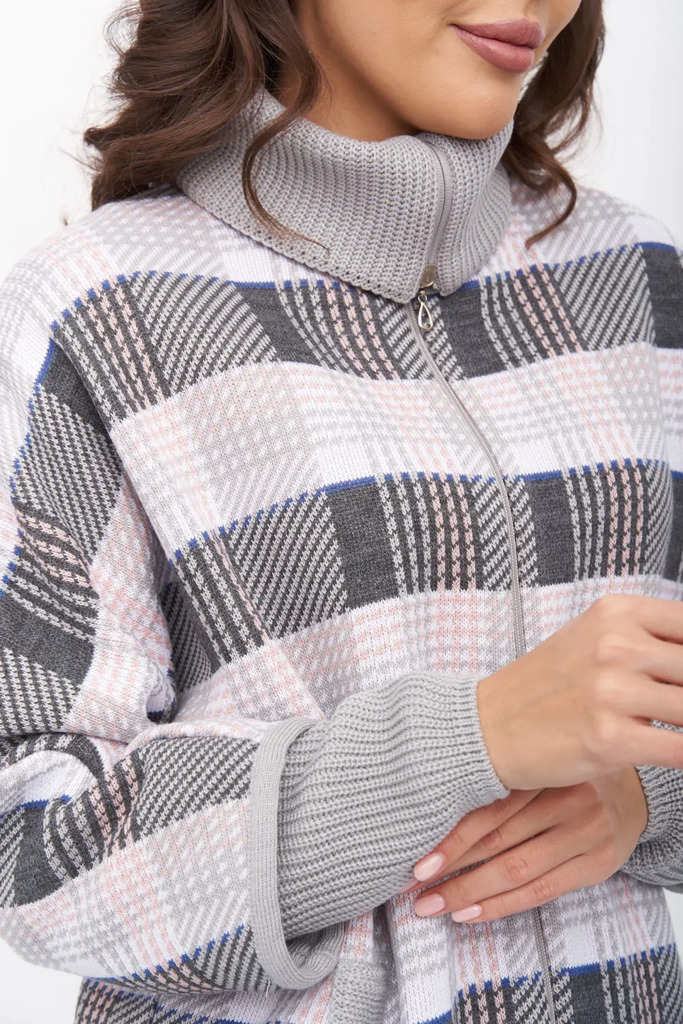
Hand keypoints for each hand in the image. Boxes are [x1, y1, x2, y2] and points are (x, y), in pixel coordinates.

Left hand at [404, 768, 647, 923]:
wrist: (633, 785)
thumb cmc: (567, 773)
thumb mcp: (535, 761)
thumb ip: (496, 776)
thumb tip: (430, 801)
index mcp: (543, 768)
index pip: (488, 809)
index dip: (451, 839)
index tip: (417, 862)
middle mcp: (567, 798)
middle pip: (498, 841)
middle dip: (451, 869)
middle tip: (414, 889)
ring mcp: (586, 833)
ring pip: (516, 870)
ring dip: (469, 892)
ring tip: (434, 905)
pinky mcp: (599, 863)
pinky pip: (542, 891)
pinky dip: (502, 905)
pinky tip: (471, 912)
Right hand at [476, 593, 682, 789]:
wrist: (489, 727)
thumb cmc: (547, 687)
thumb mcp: (594, 640)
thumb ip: (649, 641)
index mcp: (616, 613)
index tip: (681, 678)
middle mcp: (616, 645)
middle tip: (677, 706)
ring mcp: (612, 691)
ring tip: (673, 724)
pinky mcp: (610, 739)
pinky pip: (681, 749)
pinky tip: (676, 752)